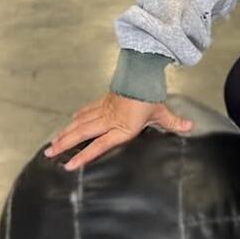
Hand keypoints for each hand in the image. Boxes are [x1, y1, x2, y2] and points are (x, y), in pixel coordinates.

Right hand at [44, 92, 192, 171]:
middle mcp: (108, 120)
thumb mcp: (161, 111)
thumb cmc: (150, 95)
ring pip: (80, 123)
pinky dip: (78, 117)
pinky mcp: (104, 101)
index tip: (69, 166)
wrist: (140, 72)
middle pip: (82, 133)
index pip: (99, 145)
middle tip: (49, 153)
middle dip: (65, 144)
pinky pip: (87, 111)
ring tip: (52, 143)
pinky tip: (70, 122)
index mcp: (121, 127)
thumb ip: (173, 122)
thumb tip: (189, 127)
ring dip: (65, 133)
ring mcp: (103, 109)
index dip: (84, 156)